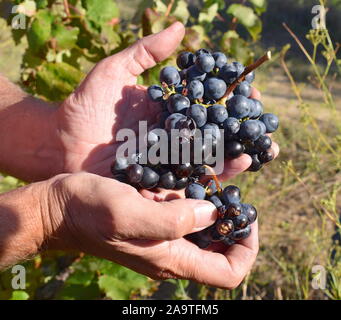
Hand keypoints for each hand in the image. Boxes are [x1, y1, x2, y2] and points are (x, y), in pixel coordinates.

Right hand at [43, 172, 257, 288]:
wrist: (62, 208)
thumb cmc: (90, 213)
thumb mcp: (129, 215)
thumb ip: (172, 219)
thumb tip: (212, 214)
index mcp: (171, 259)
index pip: (228, 272)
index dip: (246, 248)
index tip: (245, 218)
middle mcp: (172, 250)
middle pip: (222, 249)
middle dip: (235, 223)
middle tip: (234, 195)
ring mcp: (163, 233)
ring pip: (206, 227)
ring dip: (217, 205)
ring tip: (219, 179)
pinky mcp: (155, 216)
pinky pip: (187, 209)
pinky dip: (198, 193)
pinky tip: (196, 172)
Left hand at [54, 22, 278, 181]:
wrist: (60, 142)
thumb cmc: (83, 106)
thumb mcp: (114, 72)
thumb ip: (146, 53)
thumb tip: (182, 27)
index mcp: (165, 110)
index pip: (204, 103)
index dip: (227, 99)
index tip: (249, 93)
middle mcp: (170, 135)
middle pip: (211, 133)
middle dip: (239, 131)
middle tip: (265, 129)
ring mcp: (165, 160)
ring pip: (205, 158)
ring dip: (233, 155)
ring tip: (257, 152)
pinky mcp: (156, 181)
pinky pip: (187, 180)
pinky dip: (209, 177)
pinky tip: (231, 172)